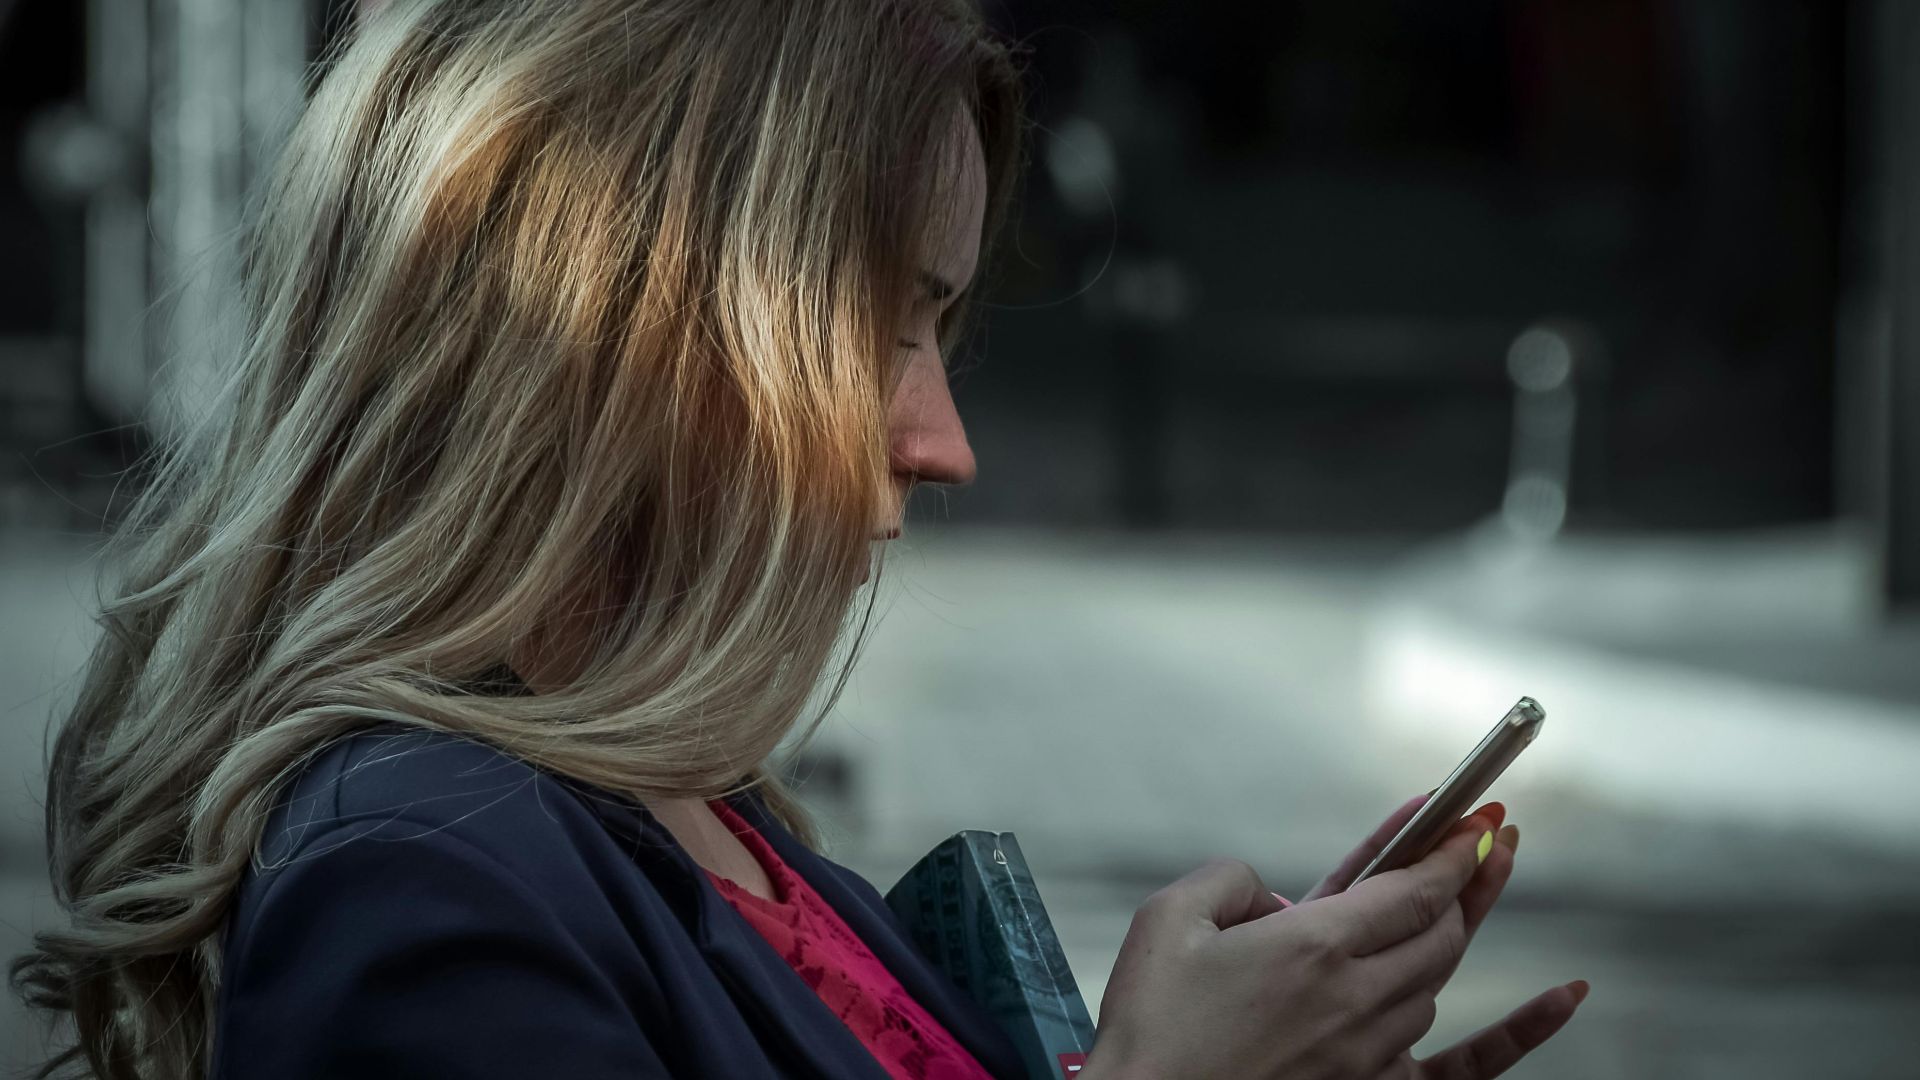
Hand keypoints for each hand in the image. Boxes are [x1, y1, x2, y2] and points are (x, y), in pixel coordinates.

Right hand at [1082, 814, 1541, 1079]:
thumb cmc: (1148, 1026)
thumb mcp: (1168, 919)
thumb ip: (1231, 879)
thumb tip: (1275, 898)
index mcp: (1312, 946)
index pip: (1412, 887)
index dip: (1450, 847)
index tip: (1475, 815)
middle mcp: (1354, 998)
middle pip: (1440, 931)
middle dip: (1462, 881)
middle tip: (1479, 840)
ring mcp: (1367, 1053)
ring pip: (1434, 984)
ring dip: (1440, 939)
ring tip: (1441, 903)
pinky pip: (1466, 1067)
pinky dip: (1525, 1031)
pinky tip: (1568, 995)